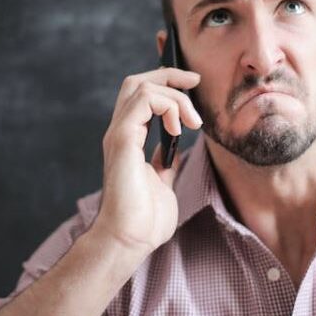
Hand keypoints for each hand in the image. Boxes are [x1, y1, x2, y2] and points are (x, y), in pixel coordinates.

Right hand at [94, 67, 202, 256]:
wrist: (129, 240)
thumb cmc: (144, 221)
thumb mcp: (162, 184)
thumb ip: (165, 164)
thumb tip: (174, 151)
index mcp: (129, 141)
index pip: (142, 96)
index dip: (167, 83)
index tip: (193, 86)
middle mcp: (121, 133)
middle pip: (137, 81)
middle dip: (169, 74)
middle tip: (195, 81)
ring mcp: (119, 134)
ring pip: (142, 86)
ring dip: (175, 97)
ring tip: (193, 122)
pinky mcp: (122, 140)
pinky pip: (144, 100)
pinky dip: (167, 106)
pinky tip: (180, 129)